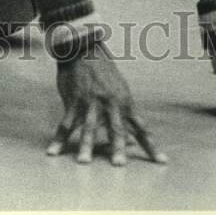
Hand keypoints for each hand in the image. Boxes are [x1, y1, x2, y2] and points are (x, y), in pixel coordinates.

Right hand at [47, 41, 167, 165]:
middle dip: (118, 147)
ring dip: (86, 145)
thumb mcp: (121, 91)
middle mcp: (110, 103)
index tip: (162, 162)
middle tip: (119, 164)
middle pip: (116, 128)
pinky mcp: (74, 101)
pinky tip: (53, 152)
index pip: (141, 127)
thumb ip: (125, 116)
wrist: (85, 49)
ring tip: (83, 162)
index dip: (151, 145)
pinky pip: (66, 124)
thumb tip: (133, 142)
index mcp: (125, 103)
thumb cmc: (105, 74)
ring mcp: (91, 102)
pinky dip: (59, 139)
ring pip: (89, 127)